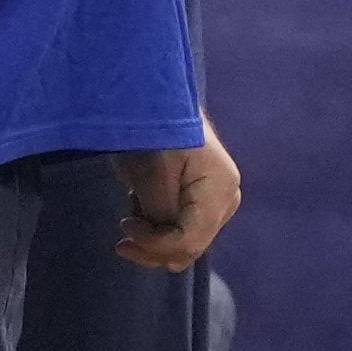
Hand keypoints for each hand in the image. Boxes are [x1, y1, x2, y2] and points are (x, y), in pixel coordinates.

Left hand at [116, 133, 241, 272]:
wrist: (158, 103)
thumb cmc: (155, 132)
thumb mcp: (151, 174)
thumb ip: (160, 213)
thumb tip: (165, 244)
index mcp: (219, 192)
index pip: (188, 242)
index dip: (153, 245)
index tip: (125, 225)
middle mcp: (227, 201)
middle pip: (189, 247)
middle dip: (153, 245)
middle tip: (124, 228)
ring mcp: (219, 202)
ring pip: (184, 242)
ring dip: (154, 233)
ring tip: (135, 203)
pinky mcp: (205, 200)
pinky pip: (181, 228)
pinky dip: (158, 223)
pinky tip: (143, 201)